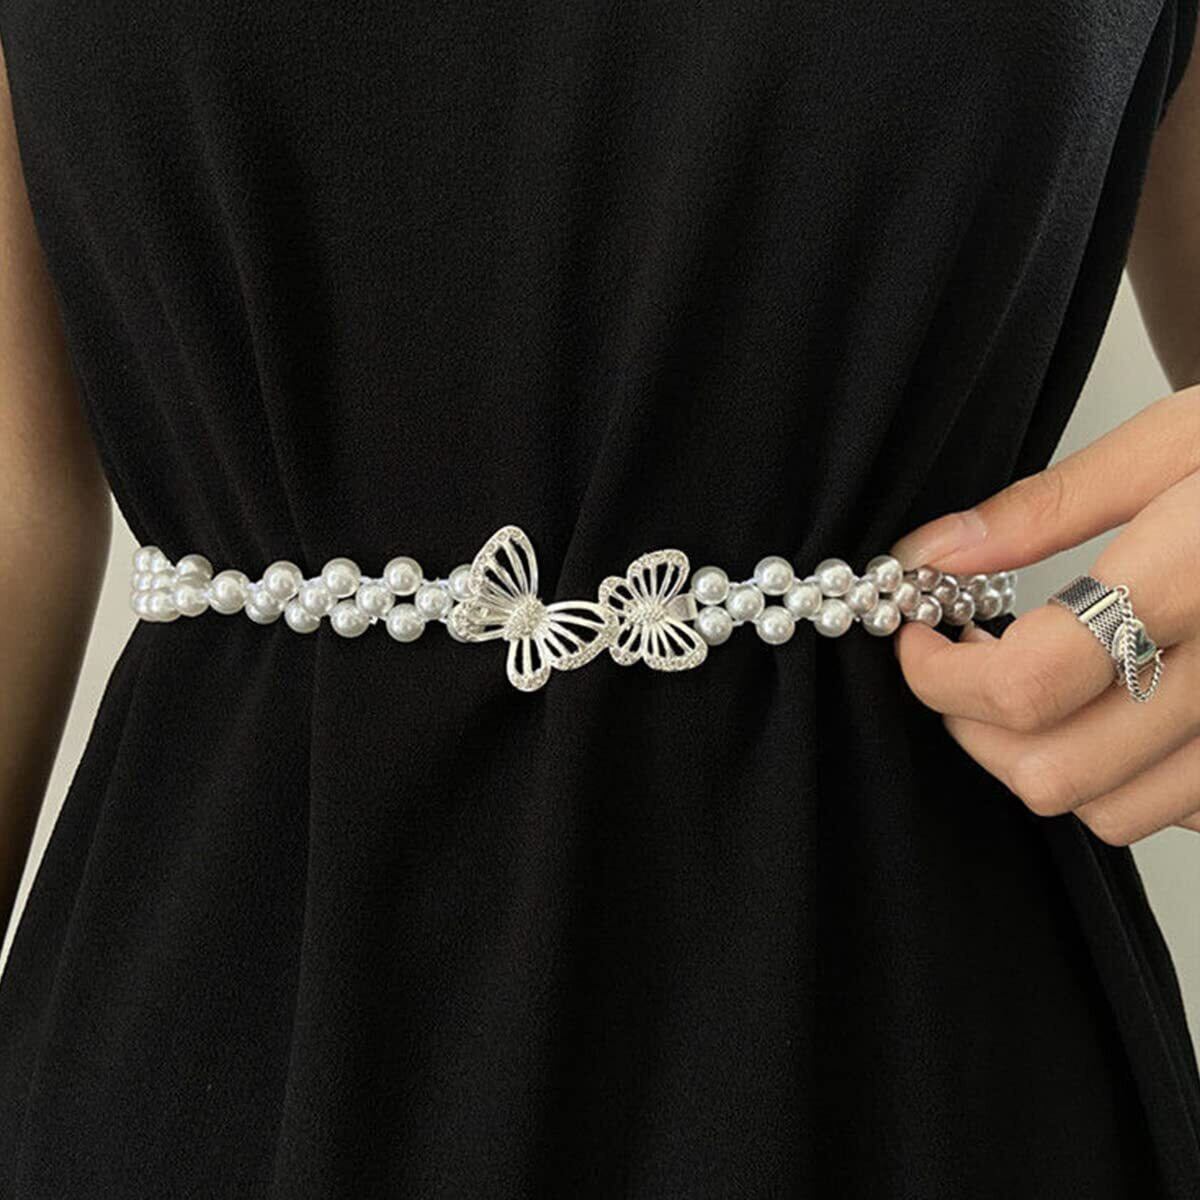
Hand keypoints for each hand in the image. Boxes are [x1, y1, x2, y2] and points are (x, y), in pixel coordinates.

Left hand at [888, 387, 1199, 845]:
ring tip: (1034, 681)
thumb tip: (930, 557)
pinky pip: (1179, 810)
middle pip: (1054, 773)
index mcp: (1199, 579)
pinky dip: (1123, 774)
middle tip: (962, 663)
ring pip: (1111, 812)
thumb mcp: (1180, 438)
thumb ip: (1046, 506)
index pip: (1030, 683)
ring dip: (1040, 757)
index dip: (940, 675)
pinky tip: (1120, 701)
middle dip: (974, 726)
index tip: (918, 635)